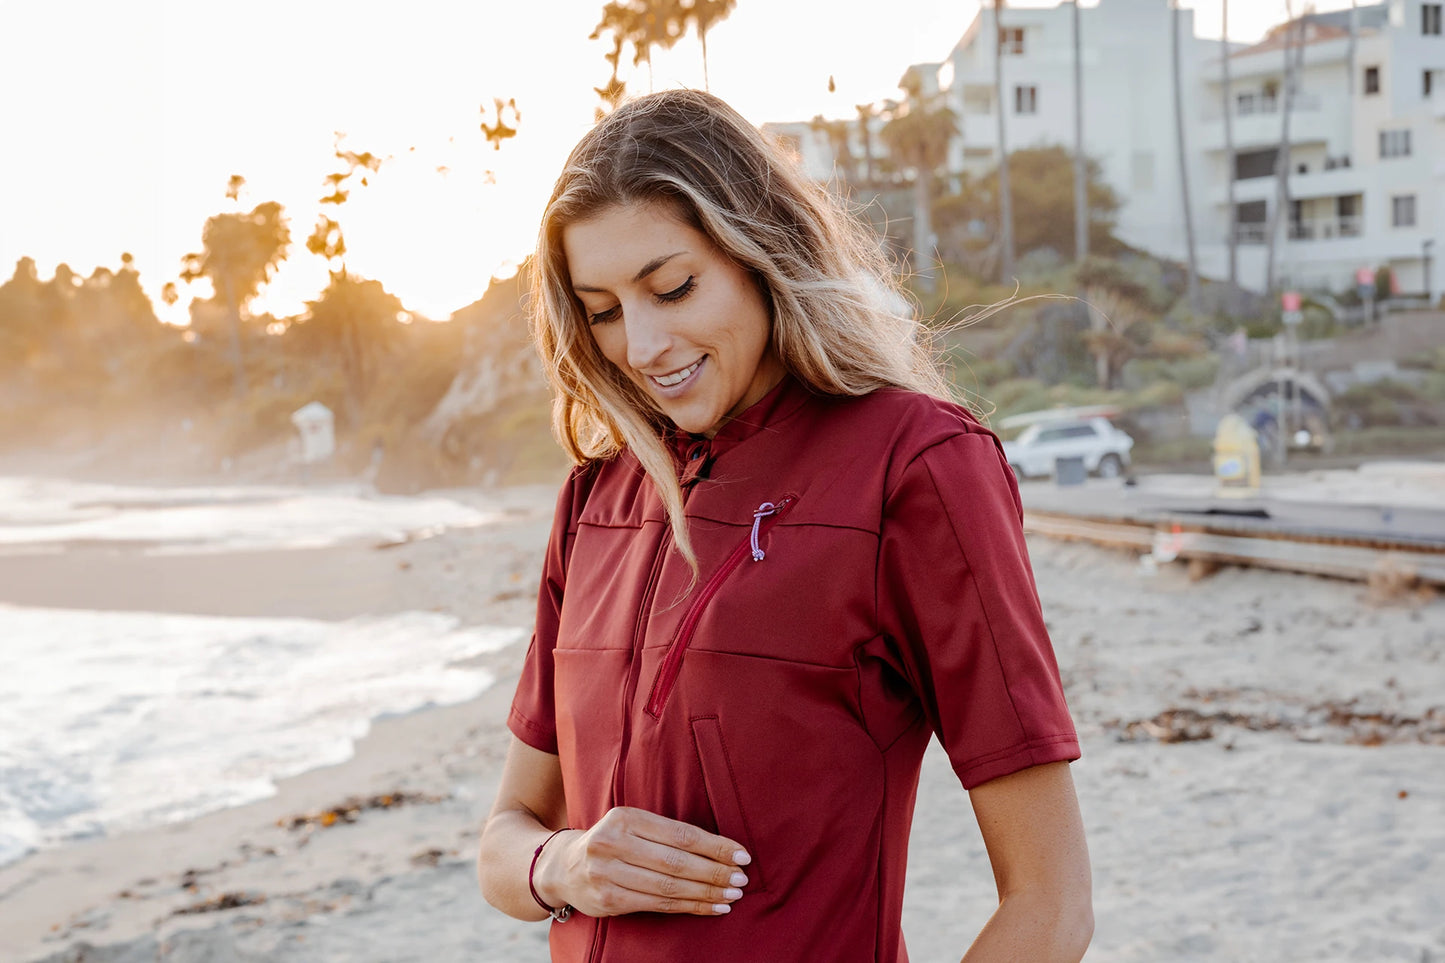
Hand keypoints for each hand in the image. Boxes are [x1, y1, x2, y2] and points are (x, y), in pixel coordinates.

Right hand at [534, 807, 751, 917]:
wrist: (562, 867)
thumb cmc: (612, 842)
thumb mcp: (632, 825)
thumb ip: (666, 833)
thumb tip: (721, 849)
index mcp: (625, 817)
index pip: (680, 834)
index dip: (714, 846)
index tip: (741, 855)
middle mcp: (613, 843)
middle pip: (676, 862)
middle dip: (714, 872)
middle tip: (741, 879)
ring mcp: (607, 874)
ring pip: (669, 887)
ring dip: (706, 893)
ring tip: (732, 895)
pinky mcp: (608, 900)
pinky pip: (658, 905)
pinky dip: (689, 907)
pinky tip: (711, 907)